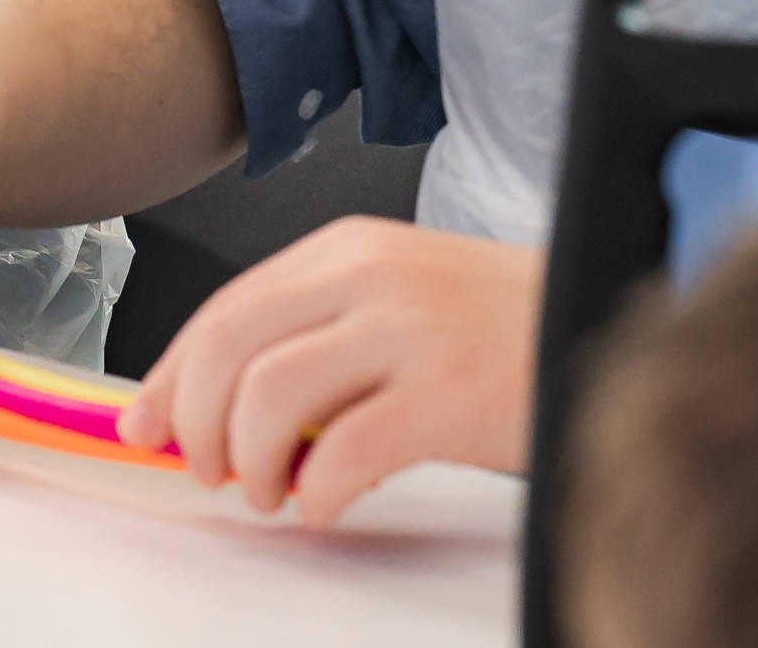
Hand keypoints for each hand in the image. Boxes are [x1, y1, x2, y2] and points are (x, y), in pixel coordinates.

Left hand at [118, 217, 539, 522]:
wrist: (610, 324)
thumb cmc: (506, 329)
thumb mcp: (398, 303)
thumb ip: (317, 336)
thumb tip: (222, 403)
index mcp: (346, 251)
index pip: (223, 307)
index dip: (173, 375)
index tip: (147, 422)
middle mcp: (368, 278)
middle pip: (229, 348)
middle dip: (198, 422)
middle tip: (209, 470)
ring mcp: (410, 332)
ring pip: (270, 397)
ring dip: (252, 462)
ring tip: (272, 492)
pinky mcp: (451, 395)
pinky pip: (346, 453)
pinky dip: (317, 492)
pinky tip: (325, 506)